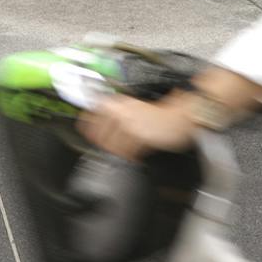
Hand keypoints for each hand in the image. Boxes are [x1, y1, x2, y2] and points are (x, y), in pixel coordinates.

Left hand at [78, 89, 196, 160]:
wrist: (177, 118)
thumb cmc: (156, 116)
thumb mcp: (134, 109)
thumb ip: (117, 116)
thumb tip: (99, 128)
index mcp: (120, 103)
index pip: (95, 112)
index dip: (87, 124)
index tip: (83, 132)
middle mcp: (123, 111)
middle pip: (102, 132)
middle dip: (102, 143)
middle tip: (105, 149)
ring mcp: (131, 124)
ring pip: (114, 144)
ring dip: (116, 152)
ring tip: (122, 154)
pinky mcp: (140, 136)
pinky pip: (128, 151)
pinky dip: (129, 156)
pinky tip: (132, 157)